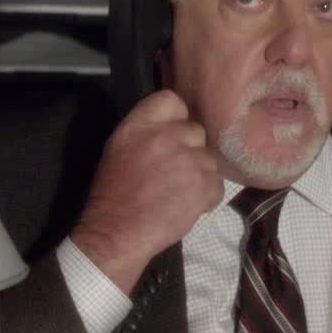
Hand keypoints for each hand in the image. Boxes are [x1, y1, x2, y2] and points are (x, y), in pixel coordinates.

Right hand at [70, 90, 222, 292]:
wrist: (117, 232)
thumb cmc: (113, 194)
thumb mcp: (120, 148)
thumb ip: (147, 130)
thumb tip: (173, 125)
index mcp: (140, 124)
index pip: (172, 100)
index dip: (176, 118)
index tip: (171, 134)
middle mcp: (166, 136)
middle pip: (196, 130)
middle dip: (190, 149)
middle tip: (175, 170)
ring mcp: (189, 160)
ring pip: (209, 158)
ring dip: (200, 174)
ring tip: (179, 192)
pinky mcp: (204, 185)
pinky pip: (217, 184)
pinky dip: (206, 196)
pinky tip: (186, 205)